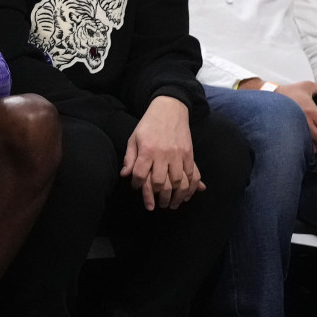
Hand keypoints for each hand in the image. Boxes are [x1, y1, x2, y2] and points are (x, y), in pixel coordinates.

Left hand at [121, 96, 204, 210]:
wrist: (170, 110)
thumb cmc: (148, 124)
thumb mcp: (134, 138)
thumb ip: (130, 157)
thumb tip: (124, 175)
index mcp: (147, 150)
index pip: (141, 175)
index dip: (137, 185)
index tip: (136, 188)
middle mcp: (164, 154)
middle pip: (161, 183)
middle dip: (157, 197)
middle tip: (155, 206)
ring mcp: (179, 155)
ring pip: (178, 182)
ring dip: (175, 197)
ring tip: (171, 205)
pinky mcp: (189, 154)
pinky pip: (191, 175)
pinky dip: (190, 188)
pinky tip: (186, 195)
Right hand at [277, 78, 316, 152]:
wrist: (270, 96)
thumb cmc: (288, 92)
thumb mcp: (309, 86)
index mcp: (311, 111)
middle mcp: (304, 122)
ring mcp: (296, 129)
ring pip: (313, 145)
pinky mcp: (290, 132)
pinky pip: (303, 143)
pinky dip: (310, 144)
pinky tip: (311, 140)